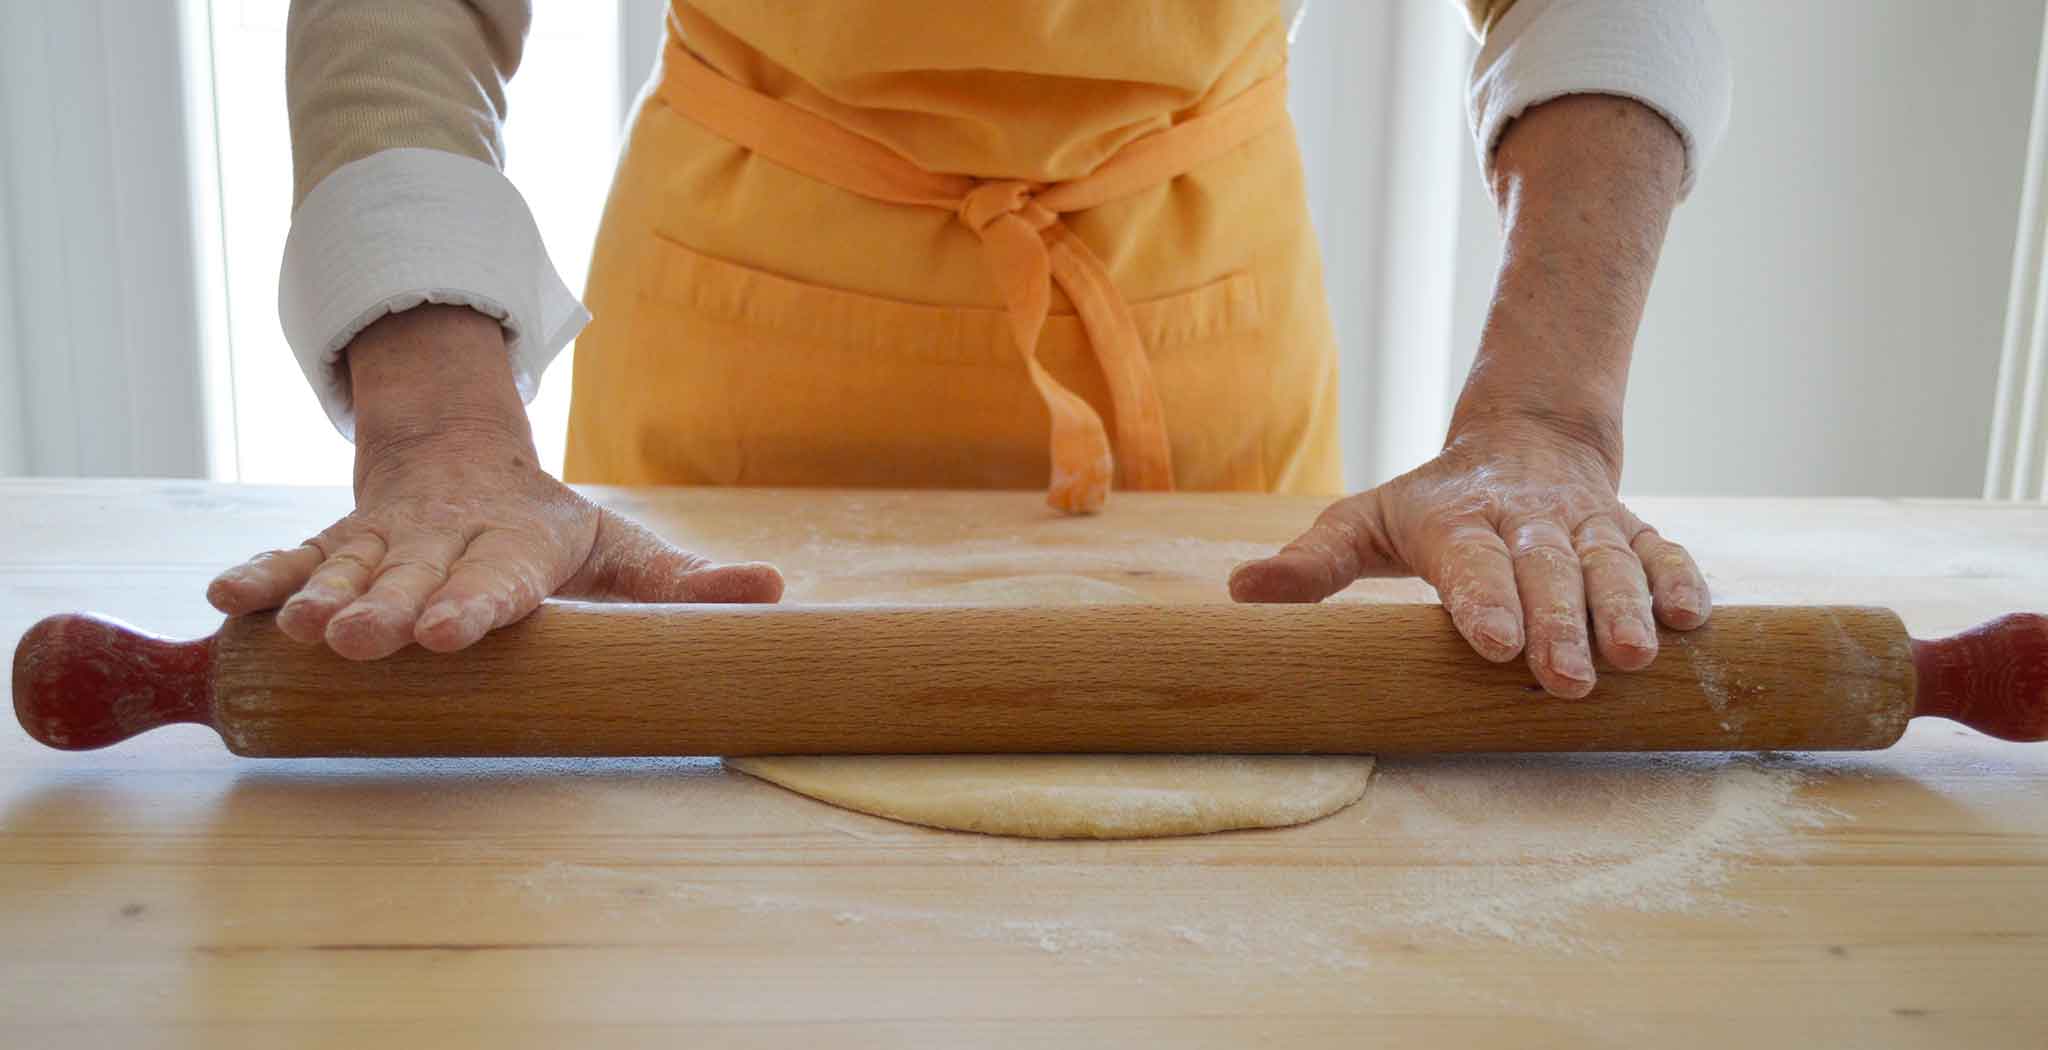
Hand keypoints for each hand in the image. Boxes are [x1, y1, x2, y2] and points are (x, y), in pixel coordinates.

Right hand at [205, 305, 781, 658]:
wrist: (464, 461)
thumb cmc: (554, 532)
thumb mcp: (623, 553)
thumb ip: (686, 586)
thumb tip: (778, 593)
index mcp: (521, 544)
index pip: (499, 579)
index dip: (474, 604)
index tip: (451, 633)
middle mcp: (447, 539)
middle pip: (416, 577)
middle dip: (388, 608)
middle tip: (366, 639)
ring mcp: (387, 541)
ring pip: (351, 568)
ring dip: (322, 598)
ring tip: (296, 632)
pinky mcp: (341, 545)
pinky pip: (299, 557)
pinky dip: (266, 576)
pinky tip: (228, 600)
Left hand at [1228, 416, 1709, 697]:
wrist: (1525, 438)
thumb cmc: (1432, 504)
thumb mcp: (1365, 520)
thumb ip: (1313, 561)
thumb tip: (1243, 593)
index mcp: (1456, 521)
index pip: (1470, 563)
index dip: (1483, 600)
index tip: (1492, 643)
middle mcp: (1525, 521)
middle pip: (1546, 572)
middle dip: (1559, 623)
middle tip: (1566, 678)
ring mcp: (1583, 525)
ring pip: (1610, 563)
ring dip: (1624, 609)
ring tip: (1638, 658)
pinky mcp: (1630, 531)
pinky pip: (1662, 552)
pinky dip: (1679, 582)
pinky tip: (1694, 621)